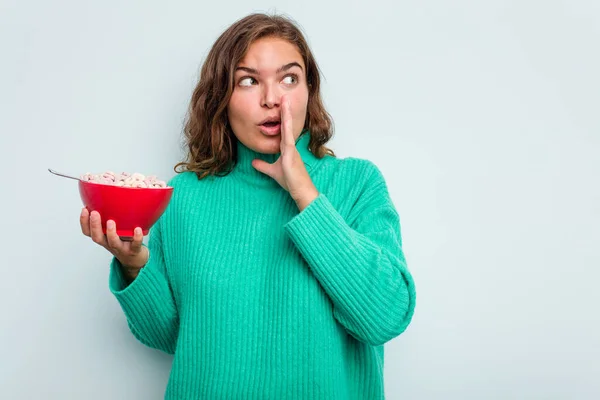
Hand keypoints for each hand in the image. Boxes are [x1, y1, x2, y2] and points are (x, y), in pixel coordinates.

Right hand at [80, 207, 148, 277]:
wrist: (135, 259)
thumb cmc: (124, 240)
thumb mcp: (115, 228)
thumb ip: (111, 215)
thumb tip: (110, 192)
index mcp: (103, 236)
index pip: (88, 231)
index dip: (84, 222)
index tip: (84, 209)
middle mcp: (109, 243)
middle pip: (97, 237)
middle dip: (94, 225)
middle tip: (94, 212)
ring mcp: (121, 248)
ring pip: (113, 242)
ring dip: (111, 232)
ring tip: (111, 222)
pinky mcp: (133, 250)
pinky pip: (135, 245)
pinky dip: (136, 237)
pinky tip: (137, 229)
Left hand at [252, 95, 318, 209]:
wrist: (301, 190)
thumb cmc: (291, 181)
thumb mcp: (272, 171)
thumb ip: (263, 165)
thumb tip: (253, 162)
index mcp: (286, 148)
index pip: (283, 129)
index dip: (282, 117)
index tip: (282, 105)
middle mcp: (290, 146)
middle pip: (286, 125)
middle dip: (286, 111)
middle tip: (285, 96)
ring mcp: (291, 150)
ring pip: (288, 129)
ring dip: (287, 115)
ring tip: (286, 102)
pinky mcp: (291, 156)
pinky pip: (288, 140)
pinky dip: (287, 130)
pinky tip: (285, 121)